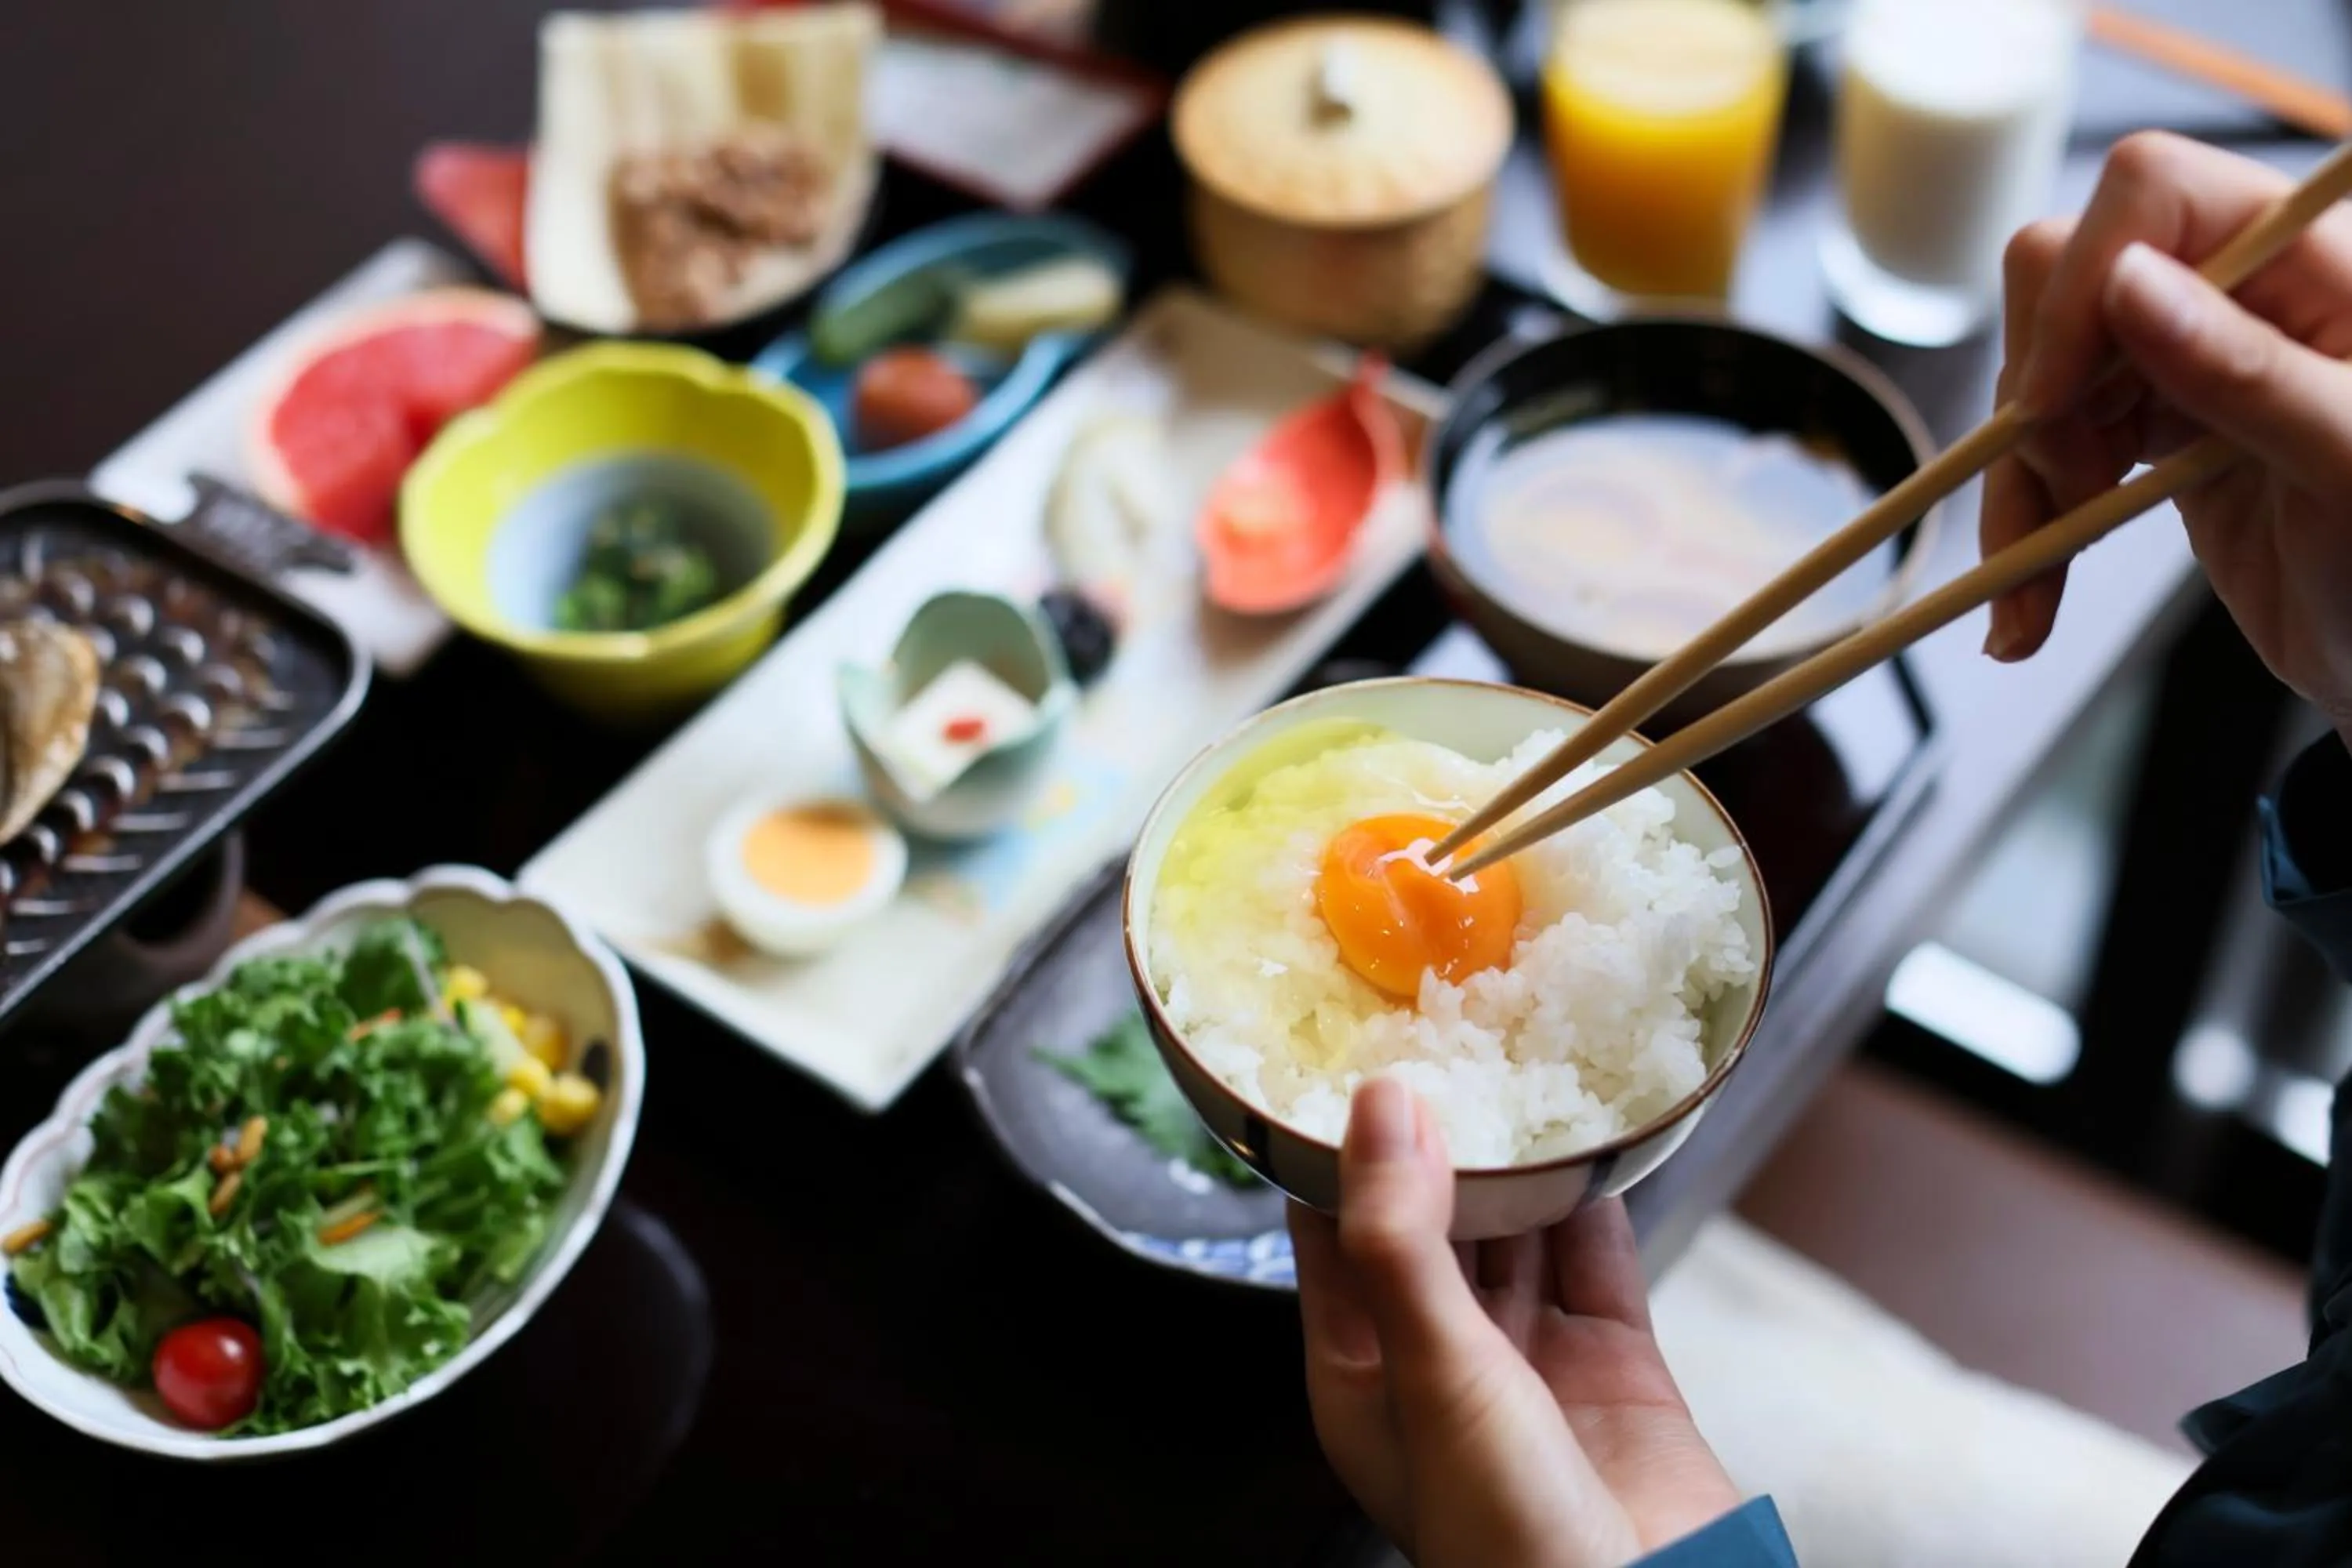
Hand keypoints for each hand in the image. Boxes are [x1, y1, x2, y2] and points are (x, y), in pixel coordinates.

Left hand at [1289, 1079, 1740, 1567]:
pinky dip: (1600, 1196)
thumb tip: (1377, 1107)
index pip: (1333, 1234)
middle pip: (1429, 1223)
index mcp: (1366, 1375)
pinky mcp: (1617, 1368)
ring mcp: (1534, 1366)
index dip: (1338, 1146)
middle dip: (1437, 1137)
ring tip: (1518, 1058)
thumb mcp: (1437, 1372)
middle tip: (1442, 1033)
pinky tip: (1598, 1131)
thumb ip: (1401, 1239)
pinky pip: (1600, 1260)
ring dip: (1520, 1157)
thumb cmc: (1513, 1542)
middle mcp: (1443, 1364)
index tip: (1350, 1055)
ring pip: (1517, 1233)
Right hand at [1984, 132, 2351, 738]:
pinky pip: (2049, 458)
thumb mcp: (2351, 463)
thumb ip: (2245, 369)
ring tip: (2032, 603)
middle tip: (2075, 497)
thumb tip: (2127, 281)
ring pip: (2039, 384)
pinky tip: (2029, 609)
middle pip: (2066, 284)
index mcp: (2310, 258)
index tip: (2051, 408)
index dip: (2081, 286)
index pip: (2150, 194)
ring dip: (2018, 493)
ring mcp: (2189, 362)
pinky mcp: (2156, 433)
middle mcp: (2238, 291)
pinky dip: (2026, 531)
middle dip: (2040, 402)